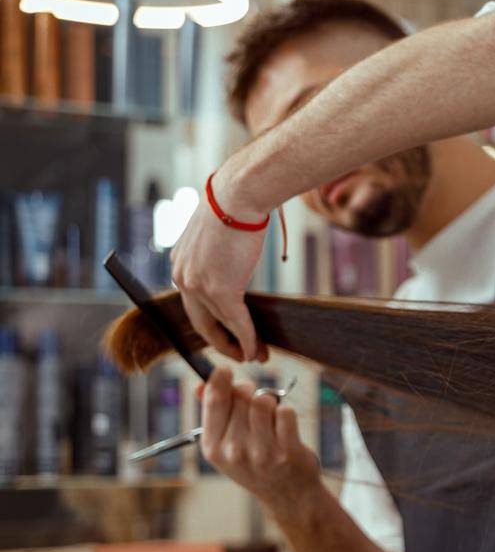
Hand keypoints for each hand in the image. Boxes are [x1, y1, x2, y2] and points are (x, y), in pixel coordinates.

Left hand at [170, 164, 268, 362]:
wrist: (237, 196)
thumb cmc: (234, 206)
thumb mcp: (219, 234)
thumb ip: (219, 255)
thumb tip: (234, 259)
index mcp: (180, 263)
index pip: (194, 302)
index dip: (213, 323)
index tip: (230, 334)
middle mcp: (182, 276)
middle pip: (201, 321)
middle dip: (222, 342)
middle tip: (241, 354)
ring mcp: (199, 285)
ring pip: (219, 324)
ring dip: (239, 344)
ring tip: (257, 355)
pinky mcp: (219, 290)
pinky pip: (236, 321)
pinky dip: (247, 338)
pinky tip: (257, 349)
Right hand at [199, 367, 321, 512]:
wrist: (288, 495)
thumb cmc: (255, 464)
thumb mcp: (225, 446)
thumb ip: (213, 415)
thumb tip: (200, 385)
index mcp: (213, 447)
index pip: (214, 400)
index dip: (220, 378)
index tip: (226, 370)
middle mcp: (234, 450)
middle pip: (241, 396)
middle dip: (249, 391)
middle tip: (254, 399)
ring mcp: (262, 452)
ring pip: (264, 401)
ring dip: (270, 402)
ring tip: (270, 417)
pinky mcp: (287, 451)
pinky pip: (286, 412)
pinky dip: (286, 413)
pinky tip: (284, 428)